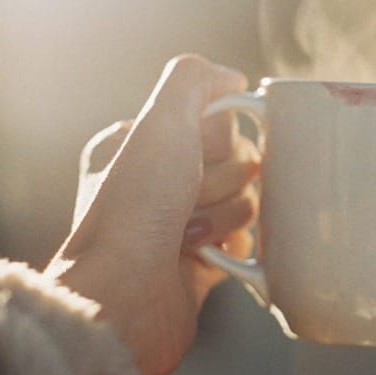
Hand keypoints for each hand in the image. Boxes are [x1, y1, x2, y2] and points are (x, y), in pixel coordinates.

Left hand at [46, 55, 259, 374]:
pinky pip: (248, 236)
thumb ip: (195, 79)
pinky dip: (231, 242)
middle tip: (187, 196)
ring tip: (188, 232)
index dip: (216, 135)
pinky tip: (203, 253)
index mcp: (142, 143)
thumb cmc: (135, 208)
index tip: (194, 152)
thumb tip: (234, 79)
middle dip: (221, 177)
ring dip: (225, 213)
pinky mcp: (205, 257)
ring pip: (245, 196)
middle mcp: (158, 181)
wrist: (127, 296)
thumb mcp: (160, 120)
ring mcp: (181, 221)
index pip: (214, 118)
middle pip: (235, 156)